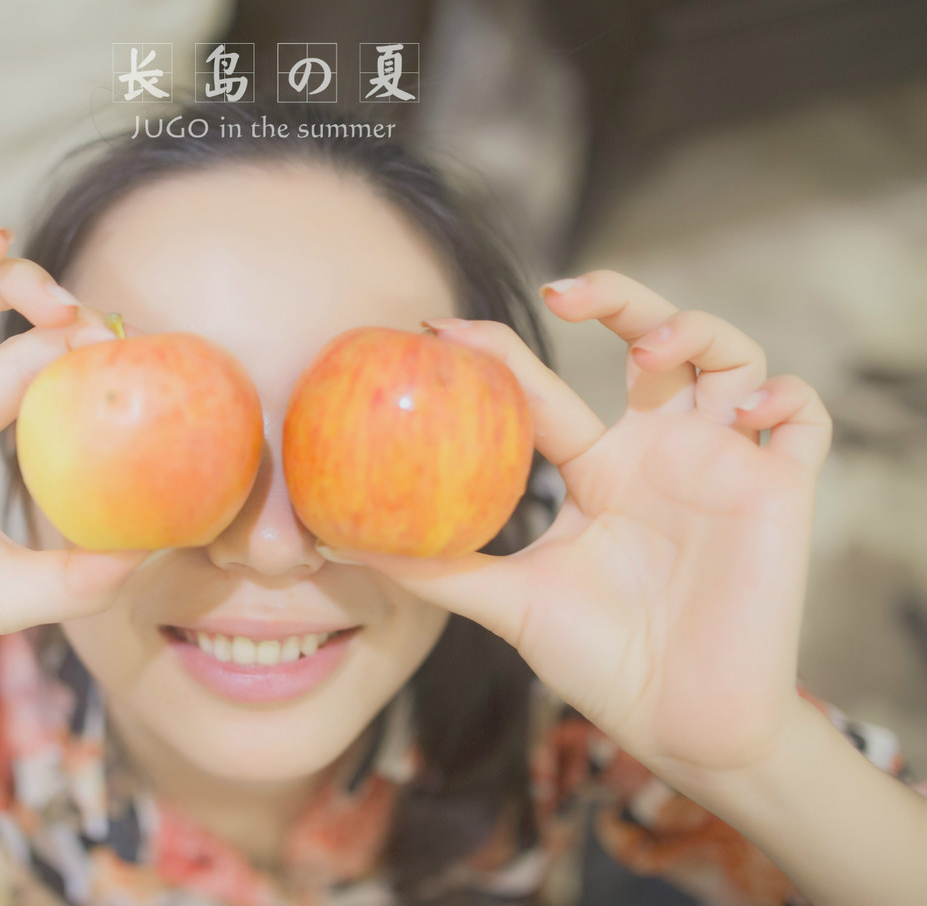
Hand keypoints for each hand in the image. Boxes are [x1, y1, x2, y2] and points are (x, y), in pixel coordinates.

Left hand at [320, 271, 832, 785]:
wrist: (680, 724)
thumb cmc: (601, 660)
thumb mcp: (510, 603)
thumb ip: (439, 569)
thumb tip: (341, 542)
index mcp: (597, 469)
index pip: (547, 390)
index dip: (499, 352)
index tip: (440, 331)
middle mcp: (659, 452)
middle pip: (651, 339)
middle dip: (616, 296)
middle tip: (564, 293)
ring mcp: (722, 464)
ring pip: (730, 355)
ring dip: (697, 332)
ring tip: (652, 355)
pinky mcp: (781, 490)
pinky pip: (803, 417)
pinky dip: (783, 396)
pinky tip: (745, 410)